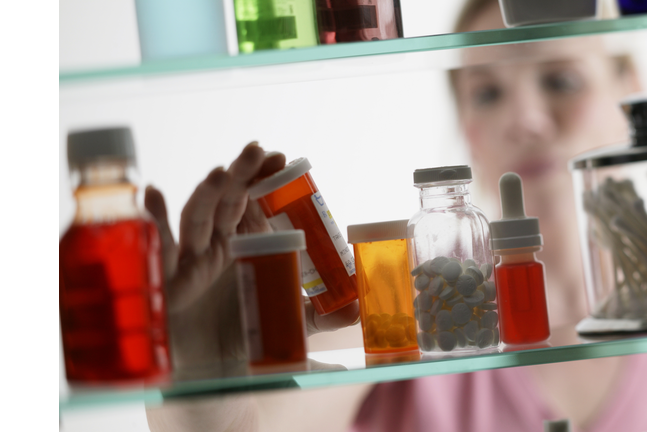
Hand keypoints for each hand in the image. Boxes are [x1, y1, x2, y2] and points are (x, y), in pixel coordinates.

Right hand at [145, 143, 358, 378]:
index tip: (283, 159)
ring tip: (220, 173)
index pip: (258, 204)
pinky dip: (154, 219)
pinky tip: (153, 193)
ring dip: (206, 194)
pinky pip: (159, 246)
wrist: (208, 374)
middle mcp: (218, 245)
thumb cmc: (242, 339)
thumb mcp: (288, 324)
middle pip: (229, 201)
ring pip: (197, 217)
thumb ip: (321, 316)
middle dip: (242, 174)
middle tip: (258, 150)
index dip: (266, 180)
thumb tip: (358, 310)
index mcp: (248, 246)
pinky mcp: (167, 279)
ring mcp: (191, 259)